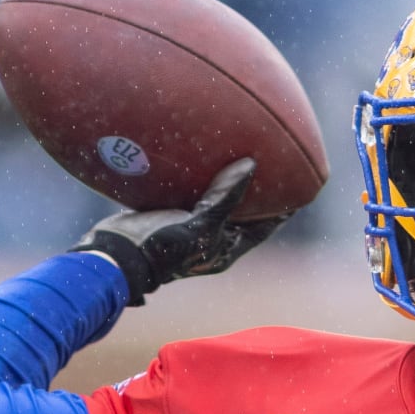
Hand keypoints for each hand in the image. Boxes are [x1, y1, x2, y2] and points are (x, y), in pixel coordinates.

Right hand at [71, 158, 287, 304]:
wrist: (115, 256)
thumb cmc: (161, 248)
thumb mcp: (200, 224)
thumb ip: (225, 197)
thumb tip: (251, 166)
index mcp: (225, 250)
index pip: (263, 228)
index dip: (281, 212)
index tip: (300, 192)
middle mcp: (211, 241)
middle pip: (243, 215)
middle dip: (257, 196)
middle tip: (273, 168)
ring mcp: (189, 230)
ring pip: (217, 204)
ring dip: (228, 185)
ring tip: (240, 158)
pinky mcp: (169, 217)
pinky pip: (191, 196)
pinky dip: (200, 180)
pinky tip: (200, 158)